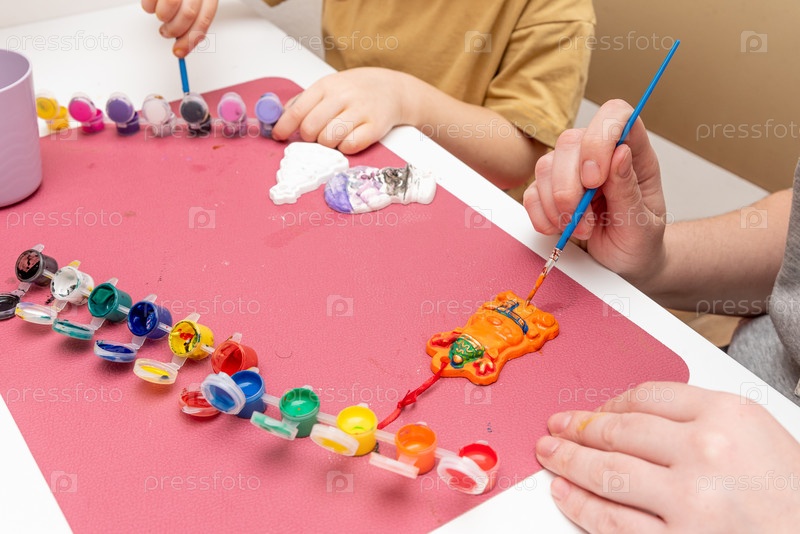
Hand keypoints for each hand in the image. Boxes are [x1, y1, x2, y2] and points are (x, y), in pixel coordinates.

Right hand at [141, 0, 217, 56]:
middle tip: (167, 32)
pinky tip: (151, 4)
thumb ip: (192, 18)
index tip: (180, 51)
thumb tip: (184, 42)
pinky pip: (150, 2)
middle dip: (174, 30)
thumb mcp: (193, 0)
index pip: (204, 20)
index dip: (191, 39)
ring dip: (162, 18)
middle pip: (187, 16)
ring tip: (160, 15)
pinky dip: (148, 7)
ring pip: (168, 9)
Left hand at [271, 67, 411, 153]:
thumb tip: (279, 119)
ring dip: (327, 143)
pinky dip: (345, 147)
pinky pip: (350, 146)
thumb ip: (304, 102)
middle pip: (311, 128)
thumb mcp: (329, 87)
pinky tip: (348, 139)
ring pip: (329, 139)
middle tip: (315, 135)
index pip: (298, 110)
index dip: (285, 127)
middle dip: (308, 137)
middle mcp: (343, 96)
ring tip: (333, 136)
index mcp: (327, 86)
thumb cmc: (355, 91)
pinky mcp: (375, 127)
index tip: (279, 136)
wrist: (392, 89)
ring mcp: (360, 112)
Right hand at [523, 99, 667, 284]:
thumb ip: (629, 189)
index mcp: (633, 153)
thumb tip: (620, 152)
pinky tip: (561, 229)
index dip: (600, 138)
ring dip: (557, 206)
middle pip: (570, 141)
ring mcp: (571, 170)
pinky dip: (542, 216)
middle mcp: (600, 154)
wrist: (625, 264)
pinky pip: (531, 192)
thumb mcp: (643, 223)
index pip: (615, 115)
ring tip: (580, 229)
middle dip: (570, 187)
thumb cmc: (640, 242)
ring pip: (546, 166)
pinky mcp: (549, 190)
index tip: (595, 180)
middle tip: (584, 220)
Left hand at [536, 382, 799, 532]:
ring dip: (569, 462)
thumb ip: (701, 419)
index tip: (593, 409)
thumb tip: (633, 416)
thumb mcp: (759, 436)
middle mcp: (705, 453)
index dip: (609, 403)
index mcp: (728, 416)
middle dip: (578, 428)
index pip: (647, 397)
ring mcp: (689, 502)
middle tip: (556, 427)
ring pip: (607, 473)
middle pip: (619, 431)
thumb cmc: (793, 498)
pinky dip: (581, 506)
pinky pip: (613, 522)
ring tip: (550, 455)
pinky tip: (566, 494)